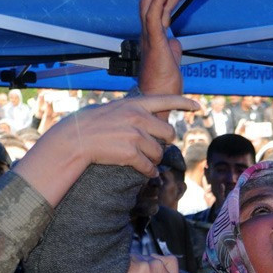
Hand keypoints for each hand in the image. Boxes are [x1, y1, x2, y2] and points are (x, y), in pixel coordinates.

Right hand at [14, 94, 199, 207]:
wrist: (75, 139)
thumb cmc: (93, 125)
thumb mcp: (115, 109)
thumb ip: (134, 113)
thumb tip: (153, 123)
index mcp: (134, 104)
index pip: (165, 99)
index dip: (184, 103)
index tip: (197, 106)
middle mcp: (137, 118)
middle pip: (168, 134)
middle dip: (164, 143)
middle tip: (154, 147)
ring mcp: (135, 136)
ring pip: (159, 153)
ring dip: (154, 159)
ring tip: (142, 159)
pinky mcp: (131, 153)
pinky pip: (149, 167)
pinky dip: (149, 172)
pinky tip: (147, 172)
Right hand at [139, 0, 185, 103]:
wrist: (158, 101)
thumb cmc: (163, 86)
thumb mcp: (172, 62)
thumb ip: (174, 50)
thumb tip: (177, 42)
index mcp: (153, 41)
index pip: (157, 15)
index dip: (165, 0)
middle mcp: (148, 37)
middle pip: (149, 8)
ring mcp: (149, 39)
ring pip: (149, 9)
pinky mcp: (154, 43)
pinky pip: (153, 17)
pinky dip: (157, 1)